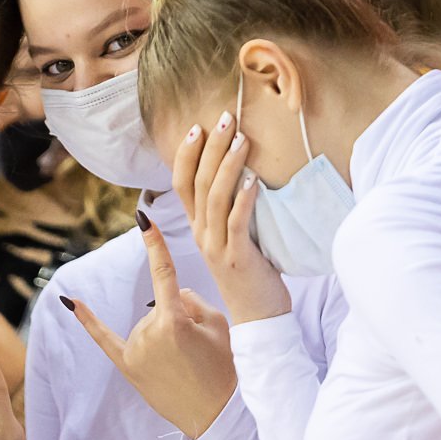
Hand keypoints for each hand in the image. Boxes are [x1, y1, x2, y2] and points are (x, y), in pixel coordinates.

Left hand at [60, 214, 236, 437]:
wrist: (216, 415)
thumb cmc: (224, 369)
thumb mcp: (218, 326)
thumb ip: (194, 301)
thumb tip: (175, 291)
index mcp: (174, 319)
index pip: (164, 272)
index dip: (155, 244)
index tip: (142, 218)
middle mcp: (149, 333)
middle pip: (158, 308)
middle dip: (176, 322)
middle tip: (196, 352)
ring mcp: (135, 352)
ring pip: (145, 326)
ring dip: (162, 338)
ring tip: (183, 365)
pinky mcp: (127, 368)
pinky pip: (104, 339)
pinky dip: (88, 321)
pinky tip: (69, 301)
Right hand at [171, 111, 289, 324]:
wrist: (258, 321)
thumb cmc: (252, 278)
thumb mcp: (234, 241)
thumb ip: (230, 214)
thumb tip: (241, 180)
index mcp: (198, 230)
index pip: (182, 185)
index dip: (187, 155)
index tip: (197, 127)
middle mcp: (202, 236)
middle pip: (198, 184)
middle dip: (210, 148)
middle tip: (224, 118)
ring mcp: (217, 247)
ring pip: (215, 199)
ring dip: (228, 166)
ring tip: (241, 139)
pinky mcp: (237, 258)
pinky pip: (237, 223)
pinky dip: (244, 199)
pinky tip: (253, 179)